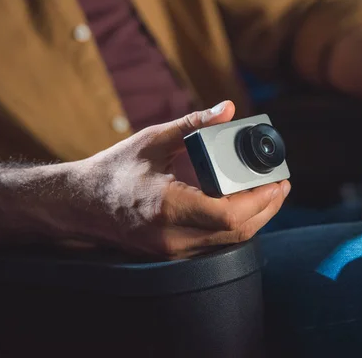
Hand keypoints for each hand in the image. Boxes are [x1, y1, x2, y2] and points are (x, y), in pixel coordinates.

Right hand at [58, 101, 289, 257]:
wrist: (80, 203)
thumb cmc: (114, 169)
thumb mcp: (153, 140)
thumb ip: (194, 124)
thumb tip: (228, 108)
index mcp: (167, 205)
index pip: (228, 214)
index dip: (260, 200)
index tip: (278, 182)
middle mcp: (171, 235)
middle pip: (237, 232)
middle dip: (267, 209)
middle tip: (281, 186)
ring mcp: (171, 250)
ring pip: (228, 242)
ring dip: (255, 219)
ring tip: (269, 194)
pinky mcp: (171, 254)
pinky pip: (214, 244)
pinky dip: (235, 227)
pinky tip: (244, 208)